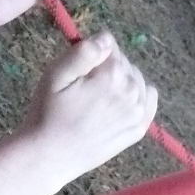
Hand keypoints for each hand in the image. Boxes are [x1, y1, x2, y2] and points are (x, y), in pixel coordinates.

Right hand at [20, 32, 156, 178]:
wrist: (50, 156)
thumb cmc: (47, 114)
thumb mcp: (55, 75)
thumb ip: (83, 52)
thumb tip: (106, 38)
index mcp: (112, 75)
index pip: (109, 45)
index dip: (91, 53)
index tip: (77, 69)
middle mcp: (131, 91)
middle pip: (124, 62)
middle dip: (106, 67)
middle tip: (83, 87)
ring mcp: (138, 112)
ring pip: (136, 78)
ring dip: (120, 80)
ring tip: (97, 97)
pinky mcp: (138, 129)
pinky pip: (148, 99)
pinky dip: (138, 95)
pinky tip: (120, 102)